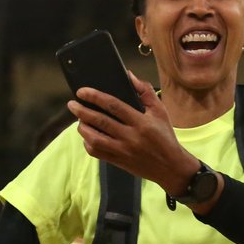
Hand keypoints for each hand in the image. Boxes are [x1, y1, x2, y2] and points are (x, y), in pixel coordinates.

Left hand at [67, 72, 195, 194]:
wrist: (171, 167)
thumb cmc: (165, 136)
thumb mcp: (160, 111)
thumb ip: (145, 91)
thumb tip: (128, 76)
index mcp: (141, 122)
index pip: (113, 105)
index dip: (95, 96)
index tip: (82, 92)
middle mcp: (131, 137)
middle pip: (100, 121)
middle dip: (82, 111)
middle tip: (72, 104)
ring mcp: (123, 151)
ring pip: (95, 139)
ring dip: (83, 128)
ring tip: (79, 119)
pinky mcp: (118, 162)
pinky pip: (97, 153)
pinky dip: (88, 143)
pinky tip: (87, 136)